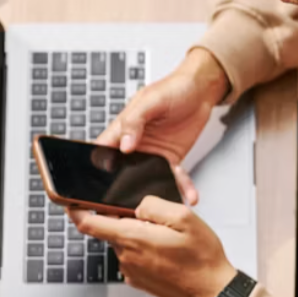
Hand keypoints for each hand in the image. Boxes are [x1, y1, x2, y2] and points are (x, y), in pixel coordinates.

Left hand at [68, 196, 236, 296]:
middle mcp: (126, 256)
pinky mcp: (139, 280)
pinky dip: (146, 251)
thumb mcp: (184, 217)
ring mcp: (131, 271)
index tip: (69, 201)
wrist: (212, 291)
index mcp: (133, 238)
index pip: (89, 223)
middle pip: (112, 229)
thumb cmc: (202, 257)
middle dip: (127, 219)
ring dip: (140, 236)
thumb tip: (137, 206)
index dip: (75, 210)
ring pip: (126, 243)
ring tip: (169, 239)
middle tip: (157, 219)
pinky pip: (135, 257)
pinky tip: (168, 253)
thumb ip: (153, 205)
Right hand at [93, 48, 228, 208]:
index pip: (102, 153)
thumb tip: (124, 145)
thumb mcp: (151, 100)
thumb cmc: (173, 88)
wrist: (202, 91)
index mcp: (121, 130)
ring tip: (164, 207)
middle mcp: (134, 146)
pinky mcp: (171, 160)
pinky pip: (174, 178)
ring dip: (156, 194)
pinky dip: (182, 188)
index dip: (95, 172)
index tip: (98, 190)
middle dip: (125, 192)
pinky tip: (189, 195)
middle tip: (130, 208)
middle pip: (122, 174)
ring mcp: (152, 155)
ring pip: (149, 181)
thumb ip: (134, 121)